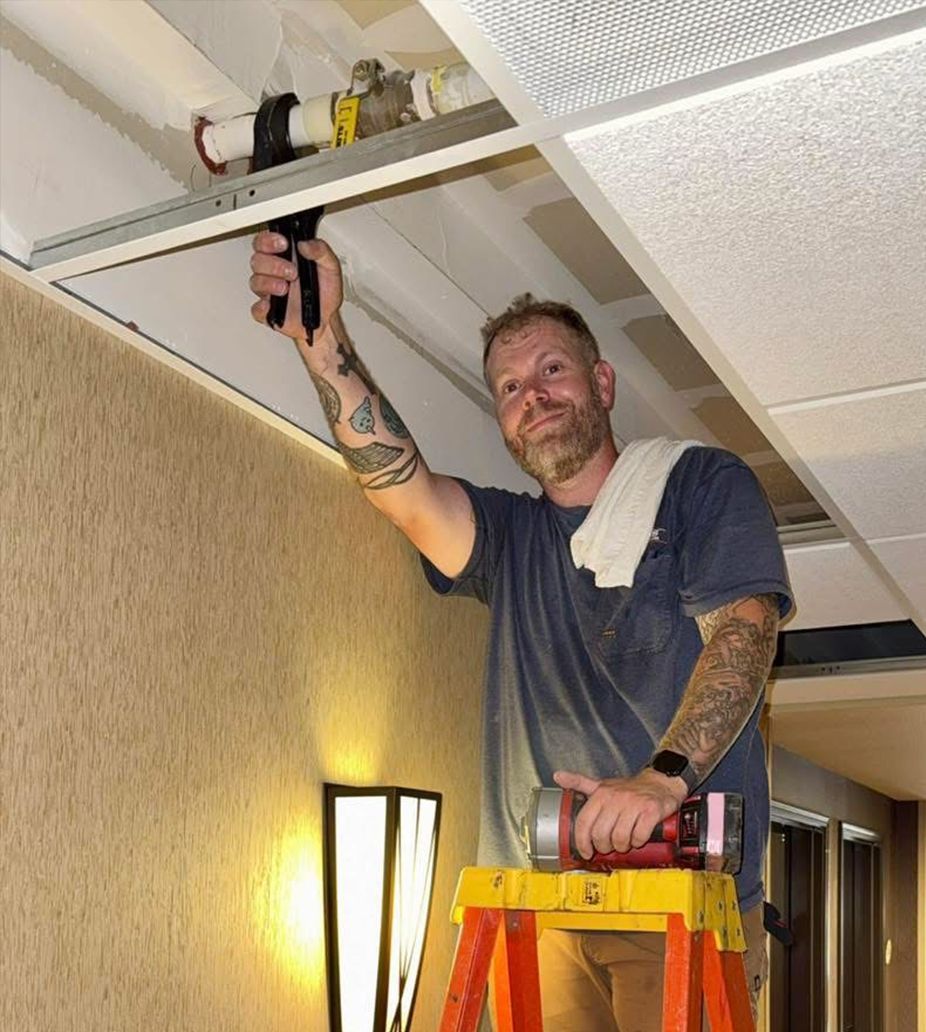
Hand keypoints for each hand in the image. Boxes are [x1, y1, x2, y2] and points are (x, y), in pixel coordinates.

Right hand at [249, 232, 343, 342]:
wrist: (327, 318)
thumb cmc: (325, 292)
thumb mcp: (331, 267)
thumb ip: (321, 251)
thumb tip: (305, 244)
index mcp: (285, 257)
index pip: (265, 242)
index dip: (268, 240)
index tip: (283, 244)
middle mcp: (274, 272)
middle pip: (257, 260)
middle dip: (273, 264)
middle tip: (292, 271)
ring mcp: (269, 292)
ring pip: (255, 282)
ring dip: (269, 283)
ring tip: (286, 288)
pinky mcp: (269, 312)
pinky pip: (257, 310)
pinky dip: (261, 308)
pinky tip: (270, 306)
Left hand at [553, 768, 687, 858]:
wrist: (661, 782)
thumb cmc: (629, 788)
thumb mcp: (602, 785)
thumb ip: (579, 782)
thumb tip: (557, 776)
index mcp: (601, 793)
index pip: (584, 822)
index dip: (582, 841)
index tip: (585, 851)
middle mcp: (616, 797)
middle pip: (601, 834)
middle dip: (603, 847)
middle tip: (608, 847)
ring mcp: (634, 804)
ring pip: (620, 837)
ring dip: (622, 846)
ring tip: (624, 842)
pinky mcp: (651, 811)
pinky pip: (639, 836)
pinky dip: (638, 842)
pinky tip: (638, 837)